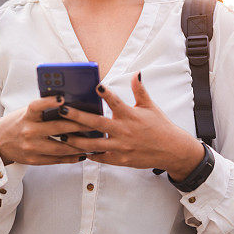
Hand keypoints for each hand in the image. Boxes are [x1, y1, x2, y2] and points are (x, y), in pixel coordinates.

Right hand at [0, 94, 95, 164]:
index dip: (49, 102)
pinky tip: (83, 153)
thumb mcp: (27, 112)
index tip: (62, 98)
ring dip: (79, 145)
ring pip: (60, 147)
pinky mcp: (34, 160)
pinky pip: (56, 159)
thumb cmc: (19, 122)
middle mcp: (28, 131)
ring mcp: (31, 147)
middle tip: (95, 123)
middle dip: (79, 126)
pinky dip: (71, 157)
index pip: (37, 106)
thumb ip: (45, 110)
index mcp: (27, 115)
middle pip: (57, 128)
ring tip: (94, 141)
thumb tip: (71, 105)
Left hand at [60, 72, 205, 179]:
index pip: (116, 102)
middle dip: (78, 117)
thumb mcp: (150, 106)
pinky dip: (88, 154)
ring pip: (93, 144)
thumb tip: (136, 73)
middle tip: (63, 110)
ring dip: (76, 140)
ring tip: (62, 135)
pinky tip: (76, 150)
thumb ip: (139, 90)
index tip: (96, 86)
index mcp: (131, 115)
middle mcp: (124, 131)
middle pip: (97, 124)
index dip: (106, 93)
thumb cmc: (160, 126)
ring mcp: (121, 147)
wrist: (171, 150)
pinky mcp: (120, 159)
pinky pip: (100, 157)